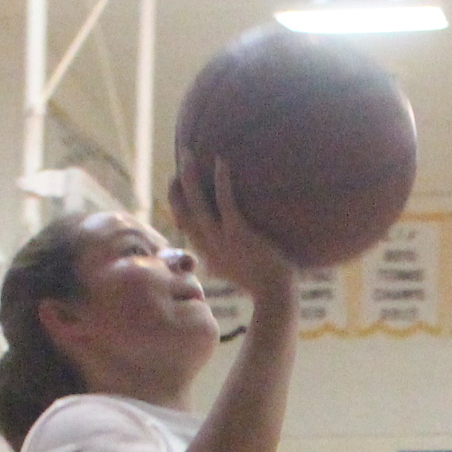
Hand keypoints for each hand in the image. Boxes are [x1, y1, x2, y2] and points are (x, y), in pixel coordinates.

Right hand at [167, 154, 295, 304]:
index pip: (187, 226)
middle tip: (178, 164)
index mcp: (208, 256)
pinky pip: (225, 202)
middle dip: (177, 187)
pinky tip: (221, 161)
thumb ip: (233, 260)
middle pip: (184, 212)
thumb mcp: (241, 273)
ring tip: (188, 153)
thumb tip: (235, 250)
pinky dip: (222, 181)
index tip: (176, 186)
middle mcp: (209, 248)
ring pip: (198, 205)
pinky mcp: (239, 234)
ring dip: (191, 178)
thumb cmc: (266, 288)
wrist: (276, 298)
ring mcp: (222, 241)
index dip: (178, 205)